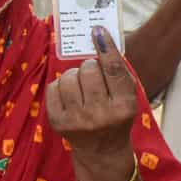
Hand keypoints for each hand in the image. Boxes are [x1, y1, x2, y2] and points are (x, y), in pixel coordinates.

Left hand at [47, 27, 136, 161]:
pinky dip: (60, 85)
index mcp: (123, 107)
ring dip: (74, 75)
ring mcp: (77, 120)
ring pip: (68, 77)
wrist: (102, 149)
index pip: (113, 70)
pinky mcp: (58, 122)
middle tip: (92, 74)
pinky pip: (53, 88)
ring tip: (81, 85)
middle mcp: (100, 115)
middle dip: (90, 66)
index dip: (106, 47)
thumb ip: (118, 71)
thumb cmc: (117, 114)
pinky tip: (69, 94)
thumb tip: (99, 37)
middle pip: (89, 69)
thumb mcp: (127, 96)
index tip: (98, 30)